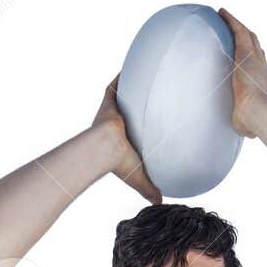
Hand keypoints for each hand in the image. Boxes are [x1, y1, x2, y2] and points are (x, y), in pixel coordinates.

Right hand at [91, 76, 162, 203]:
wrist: (105, 148)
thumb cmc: (119, 164)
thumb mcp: (138, 177)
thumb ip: (149, 188)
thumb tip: (160, 203)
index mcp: (119, 139)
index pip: (130, 130)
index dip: (137, 126)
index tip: (146, 123)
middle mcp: (115, 122)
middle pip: (127, 110)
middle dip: (134, 104)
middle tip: (147, 98)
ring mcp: (111, 110)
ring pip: (122, 95)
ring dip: (130, 86)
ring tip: (143, 76)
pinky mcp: (109, 101)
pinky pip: (116, 84)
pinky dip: (122, 75)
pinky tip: (134, 64)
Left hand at [218, 8, 266, 137]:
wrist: (256, 111)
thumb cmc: (252, 121)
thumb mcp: (250, 124)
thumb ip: (248, 124)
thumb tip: (249, 133)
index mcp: (262, 81)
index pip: (260, 64)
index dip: (255, 57)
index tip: (250, 54)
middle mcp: (261, 65)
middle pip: (256, 45)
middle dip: (248, 37)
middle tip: (237, 31)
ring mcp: (254, 56)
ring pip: (247, 35)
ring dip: (237, 25)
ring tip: (226, 17)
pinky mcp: (245, 50)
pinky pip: (237, 29)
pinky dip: (230, 20)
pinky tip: (220, 12)